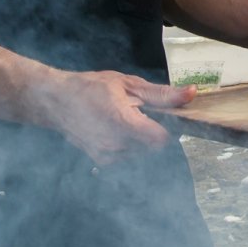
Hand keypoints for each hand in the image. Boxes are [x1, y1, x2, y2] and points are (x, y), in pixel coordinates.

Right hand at [52, 70, 197, 165]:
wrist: (56, 101)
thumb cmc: (91, 88)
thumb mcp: (129, 84)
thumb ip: (162, 94)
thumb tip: (191, 93)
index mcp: (124, 124)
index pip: (163, 140)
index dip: (169, 128)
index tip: (164, 116)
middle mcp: (116, 146)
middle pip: (154, 147)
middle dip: (155, 131)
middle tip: (141, 113)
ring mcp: (108, 157)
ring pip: (142, 153)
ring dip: (142, 140)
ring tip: (126, 119)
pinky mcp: (102, 162)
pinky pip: (128, 157)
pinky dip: (129, 145)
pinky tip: (117, 130)